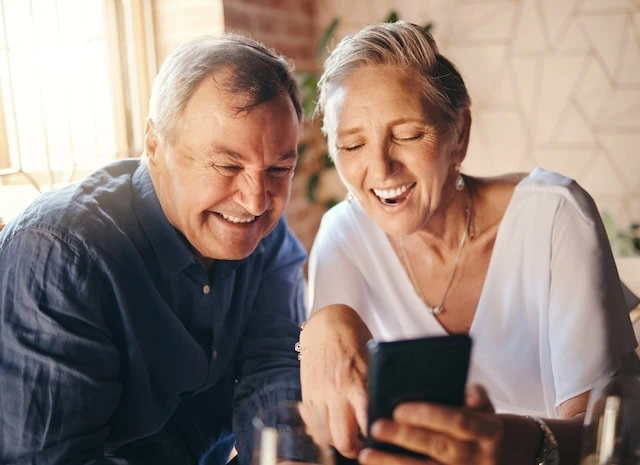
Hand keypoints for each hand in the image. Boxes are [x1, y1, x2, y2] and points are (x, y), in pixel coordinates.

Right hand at [299, 304, 372, 457]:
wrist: (326, 321)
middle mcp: (338, 392)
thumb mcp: (372, 360)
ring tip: (346, 435)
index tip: (380, 441)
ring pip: (324, 437)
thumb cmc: (354, 337)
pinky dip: (319, 429)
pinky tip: (329, 424)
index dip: (375, 440)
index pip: (369, 425)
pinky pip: (311, 424)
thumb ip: (375, 386)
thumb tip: (386, 412)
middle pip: (344, 442)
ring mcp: (319, 395)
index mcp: (359, 383)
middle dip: (354, 450)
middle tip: (361, 445)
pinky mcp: (306, 393)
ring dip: (335, 440)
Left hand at [360, 384, 502, 464]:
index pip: (459, 421)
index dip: (429, 415)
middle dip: (406, 437)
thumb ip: (473, 395)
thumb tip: (467, 396)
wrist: (498, 455)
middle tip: (377, 427)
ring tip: (366, 455)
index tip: (398, 409)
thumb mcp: (483, 407)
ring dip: (393, 463)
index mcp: (488, 431)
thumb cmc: (478, 422)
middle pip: (439, 447)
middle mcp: (480, 457)